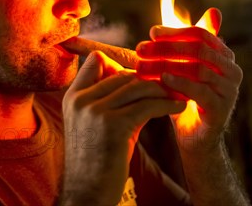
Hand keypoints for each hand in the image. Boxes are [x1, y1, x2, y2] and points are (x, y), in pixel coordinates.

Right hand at [60, 51, 185, 204]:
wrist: (87, 193)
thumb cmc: (97, 160)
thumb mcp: (95, 124)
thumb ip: (111, 100)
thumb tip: (140, 81)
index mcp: (73, 97)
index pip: (96, 60)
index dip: (120, 64)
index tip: (142, 75)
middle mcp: (81, 100)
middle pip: (123, 73)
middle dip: (148, 78)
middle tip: (170, 82)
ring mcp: (95, 111)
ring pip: (137, 86)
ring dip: (162, 89)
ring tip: (177, 94)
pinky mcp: (114, 125)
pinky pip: (147, 105)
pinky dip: (167, 104)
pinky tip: (178, 107)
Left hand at [136, 25, 242, 154]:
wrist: (195, 137)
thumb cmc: (185, 96)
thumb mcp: (180, 67)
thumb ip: (176, 43)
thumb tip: (163, 11)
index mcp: (223, 55)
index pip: (200, 34)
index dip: (175, 31)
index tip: (151, 32)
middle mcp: (231, 69)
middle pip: (198, 48)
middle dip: (167, 47)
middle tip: (141, 48)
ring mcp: (229, 89)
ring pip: (197, 68)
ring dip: (167, 64)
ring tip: (144, 64)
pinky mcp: (222, 109)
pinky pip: (200, 91)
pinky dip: (180, 83)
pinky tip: (161, 79)